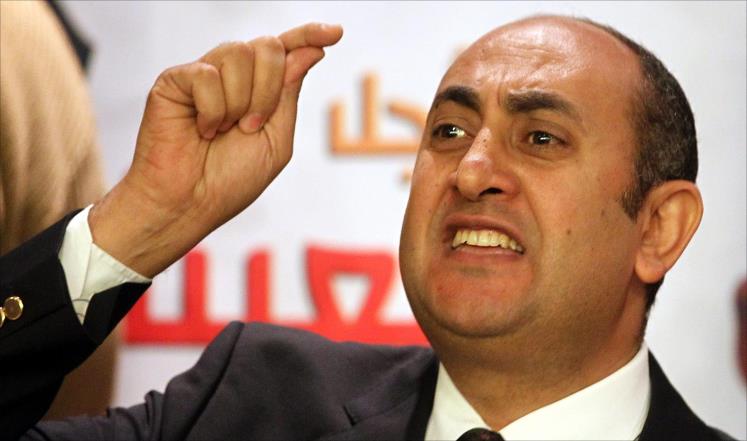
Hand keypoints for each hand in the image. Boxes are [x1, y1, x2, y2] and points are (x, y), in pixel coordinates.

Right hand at [89, 23, 342, 276]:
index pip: (286, 51)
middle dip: (268, 90)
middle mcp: (232, 76)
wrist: (190, 204)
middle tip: (251, 126)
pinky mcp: (174, 80)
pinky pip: (206, 74)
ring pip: (239, 54)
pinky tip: (201, 130)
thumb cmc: (230, 180)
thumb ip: (289, 94)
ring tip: (224, 131)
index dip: (309, 36)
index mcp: (259, 90)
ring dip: (240, 102)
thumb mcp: (276, 140)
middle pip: (267, 47)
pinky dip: (212, 110)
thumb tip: (310, 51)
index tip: (336, 33)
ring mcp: (203, 75)